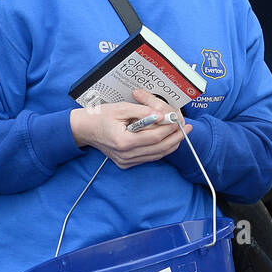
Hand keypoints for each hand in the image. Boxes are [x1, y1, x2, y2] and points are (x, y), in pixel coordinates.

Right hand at [70, 89, 192, 169]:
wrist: (84, 129)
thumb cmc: (101, 116)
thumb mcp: (122, 108)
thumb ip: (143, 112)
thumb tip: (163, 116)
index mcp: (123, 142)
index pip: (154, 137)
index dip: (169, 129)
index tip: (179, 121)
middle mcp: (125, 155)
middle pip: (159, 149)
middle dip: (175, 138)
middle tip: (187, 128)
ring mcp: (126, 162)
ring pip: (156, 155)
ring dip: (171, 144)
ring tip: (181, 133)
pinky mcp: (126, 163)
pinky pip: (149, 157)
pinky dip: (161, 150)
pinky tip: (169, 140)